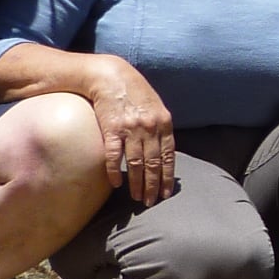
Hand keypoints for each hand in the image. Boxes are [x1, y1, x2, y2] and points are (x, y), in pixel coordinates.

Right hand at [81, 54, 175, 204]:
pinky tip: (116, 183)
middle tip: (150, 202)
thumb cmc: (134, 92)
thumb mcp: (155, 106)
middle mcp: (149, 127)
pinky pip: (114, 156)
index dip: (167, 177)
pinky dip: (115, 171)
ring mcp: (130, 129)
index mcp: (164, 122)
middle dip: (153, 185)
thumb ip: (161, 128)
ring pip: (136, 163)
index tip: (166, 193)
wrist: (110, 76)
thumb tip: (165, 152)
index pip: (168, 156)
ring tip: (136, 197)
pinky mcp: (111, 129)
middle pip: (153, 163)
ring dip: (137, 183)